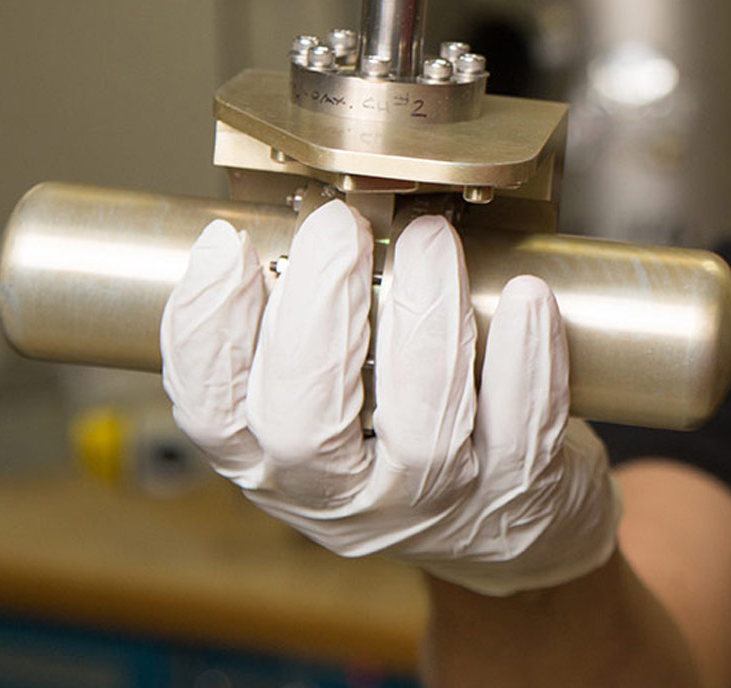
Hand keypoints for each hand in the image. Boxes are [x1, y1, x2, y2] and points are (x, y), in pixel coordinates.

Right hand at [159, 200, 620, 596]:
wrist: (515, 521)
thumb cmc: (410, 427)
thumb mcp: (337, 390)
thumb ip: (304, 321)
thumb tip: (293, 210)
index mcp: (273, 461)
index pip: (210, 412)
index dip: (205, 330)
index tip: (225, 244)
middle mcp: (341, 497)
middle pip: (305, 427)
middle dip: (318, 317)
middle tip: (337, 228)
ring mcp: (431, 503)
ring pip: (424, 428)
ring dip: (427, 323)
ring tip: (432, 239)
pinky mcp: (516, 495)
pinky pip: (523, 430)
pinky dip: (524, 360)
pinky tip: (525, 297)